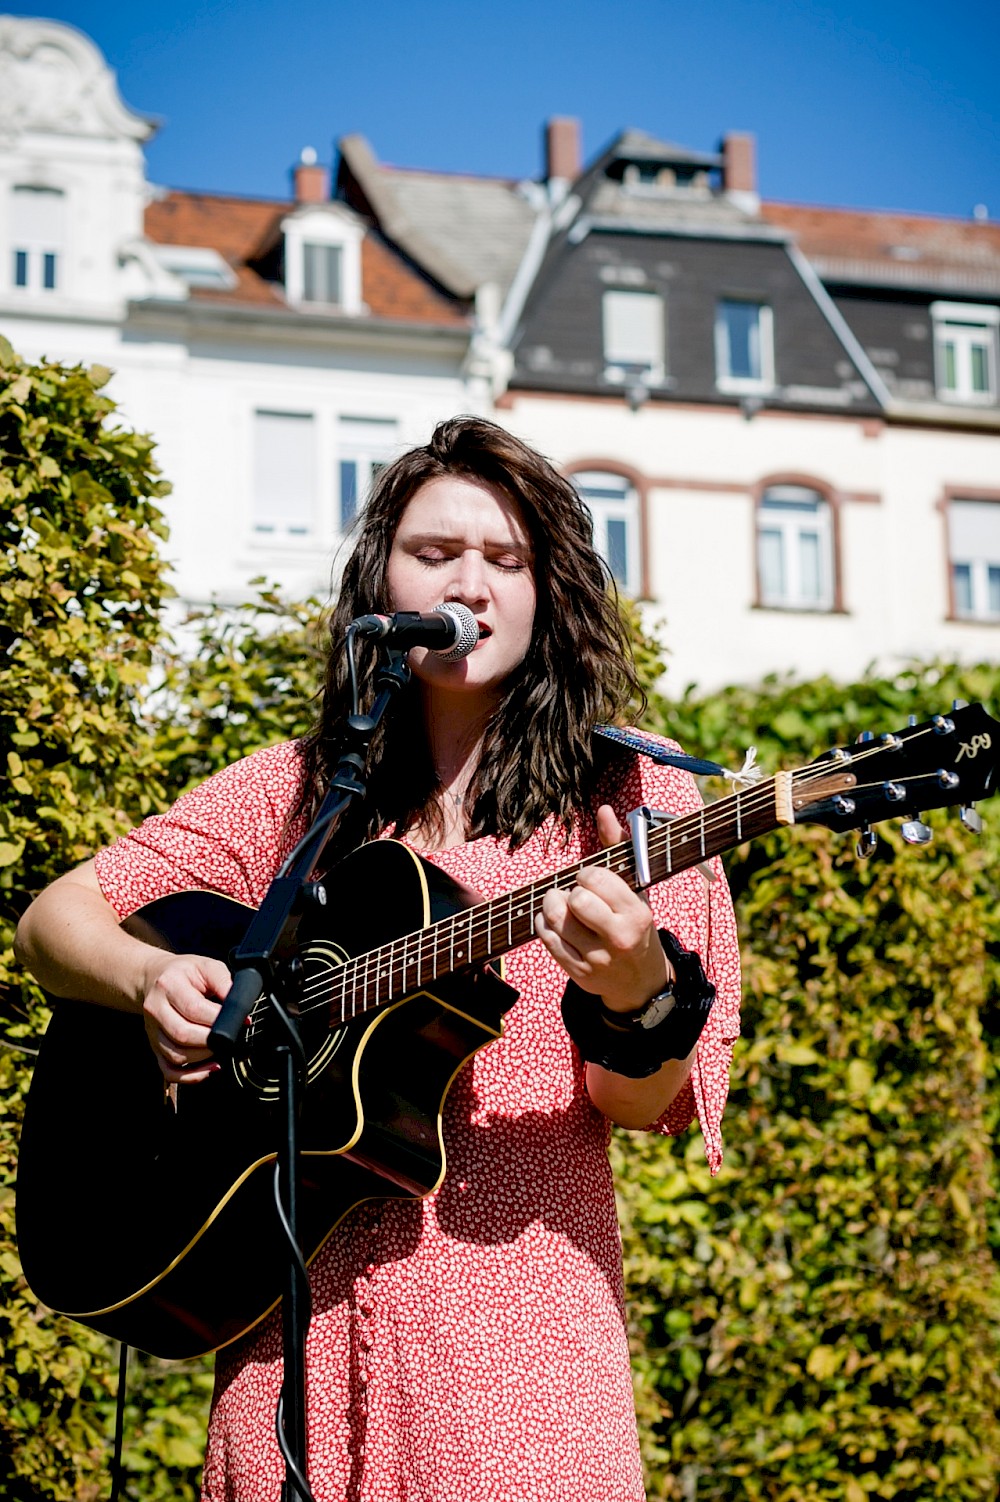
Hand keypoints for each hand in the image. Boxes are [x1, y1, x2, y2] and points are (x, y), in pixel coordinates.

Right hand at [141, 952, 230, 1083]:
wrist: (153, 977)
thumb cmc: (184, 972)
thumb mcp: (206, 966)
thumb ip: (224, 982)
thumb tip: (239, 1006)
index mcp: (169, 985)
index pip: (194, 1009)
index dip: (219, 1020)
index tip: (240, 1022)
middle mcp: (155, 1009)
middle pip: (183, 1034)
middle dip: (212, 1041)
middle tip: (230, 1038)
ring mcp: (152, 1031)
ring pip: (175, 1055)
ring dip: (203, 1058)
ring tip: (221, 1050)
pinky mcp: (153, 1046)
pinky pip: (168, 1070)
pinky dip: (189, 1076)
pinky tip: (207, 1070)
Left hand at [534, 804, 670, 1013]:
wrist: (640, 982)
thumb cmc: (634, 924)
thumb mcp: (636, 888)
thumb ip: (618, 847)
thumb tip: (604, 810)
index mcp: (636, 914)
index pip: (596, 879)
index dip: (587, 874)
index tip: (591, 880)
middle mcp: (618, 938)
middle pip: (574, 900)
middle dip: (570, 891)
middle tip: (577, 894)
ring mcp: (596, 958)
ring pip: (555, 919)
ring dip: (552, 904)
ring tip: (562, 904)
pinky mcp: (577, 972)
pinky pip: (546, 938)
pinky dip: (544, 923)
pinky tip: (555, 921)